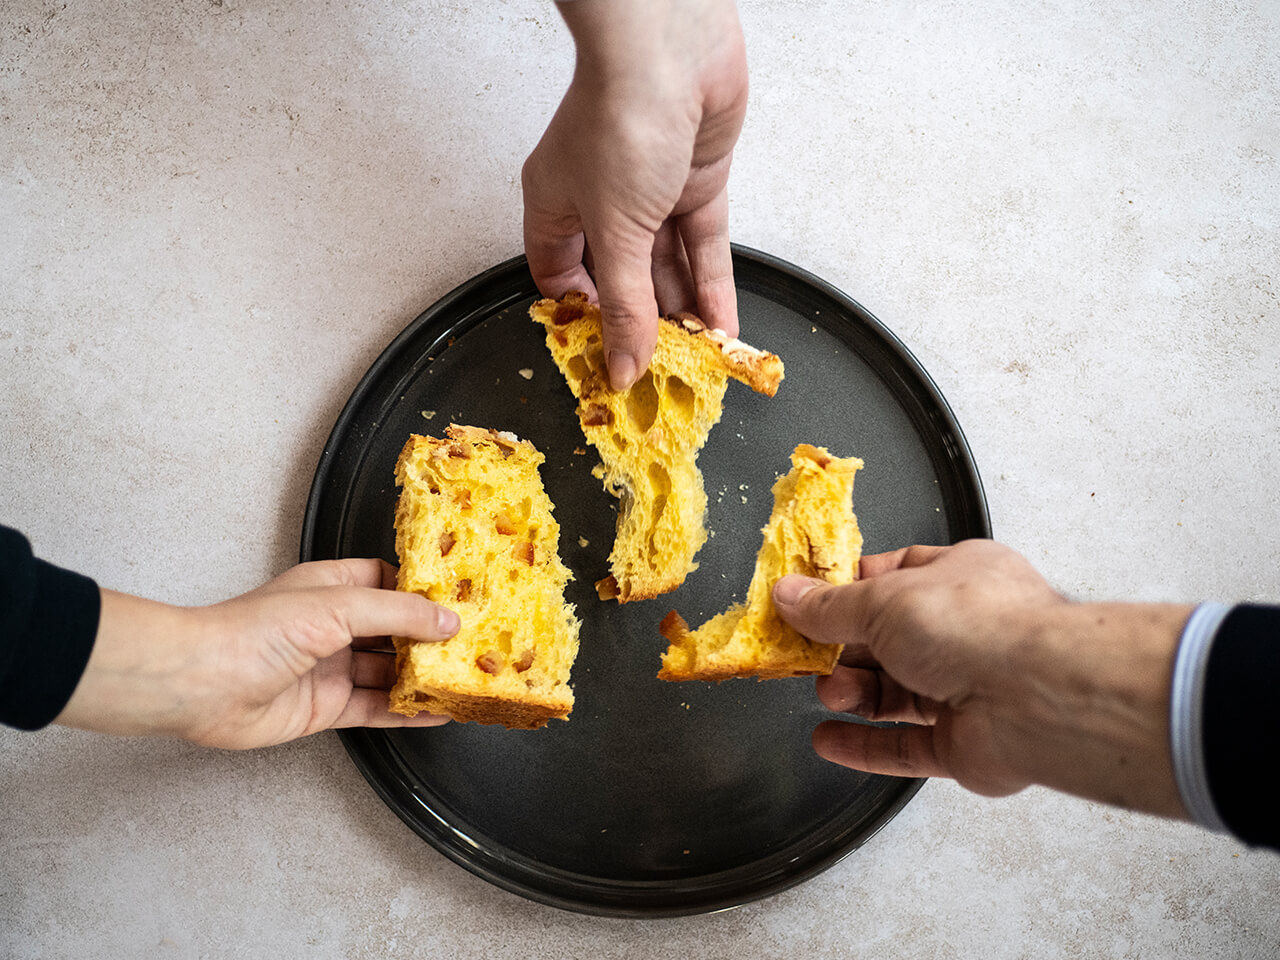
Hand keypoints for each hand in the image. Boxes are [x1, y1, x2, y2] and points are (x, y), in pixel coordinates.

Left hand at [56, 559, 458, 748]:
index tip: (460, 598)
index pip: (388, 581)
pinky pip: (376, 709)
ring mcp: (330, 668)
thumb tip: (445, 619)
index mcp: (331, 587)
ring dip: (422, 677)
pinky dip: (406, 712)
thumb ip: (396, 612)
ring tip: (464, 679)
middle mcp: (332, 625)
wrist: (202, 684)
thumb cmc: (253, 632)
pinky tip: (435, 713)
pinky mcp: (326, 707)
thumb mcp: (336, 607)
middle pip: (393, 629)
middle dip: (429, 637)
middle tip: (473, 643)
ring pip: (388, 671)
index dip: (422, 590)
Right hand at [523, 0, 747, 388]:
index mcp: (555, 204)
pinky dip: (712, 285)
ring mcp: (650, 189)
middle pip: (621, 278)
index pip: (562, 278)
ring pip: (666, 265)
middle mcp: (599, 199)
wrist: (672, 47)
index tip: (606, 359)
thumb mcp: (617, 231)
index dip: (583, 319)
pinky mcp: (694, 179)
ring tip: (699, 358)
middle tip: (662, 369)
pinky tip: (720, 324)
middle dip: (643, 323)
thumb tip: (623, 366)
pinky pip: (702, 246)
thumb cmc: (620, 114)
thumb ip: (625, 307)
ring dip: (684, 310)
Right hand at [772, 540, 1194, 817]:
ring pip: (894, 693)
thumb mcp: (884, 599)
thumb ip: (830, 605)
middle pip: (887, 640)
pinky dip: (865, 745)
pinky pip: (905, 746)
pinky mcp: (963, 743)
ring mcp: (966, 689)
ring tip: (826, 693)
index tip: (805, 602)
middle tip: (803, 655)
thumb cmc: (979, 625)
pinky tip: (829, 740)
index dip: (846, 589)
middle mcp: (965, 630)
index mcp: (957, 576)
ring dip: (851, 693)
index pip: (892, 576)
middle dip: (842, 649)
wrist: (1037, 696)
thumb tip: (789, 596)